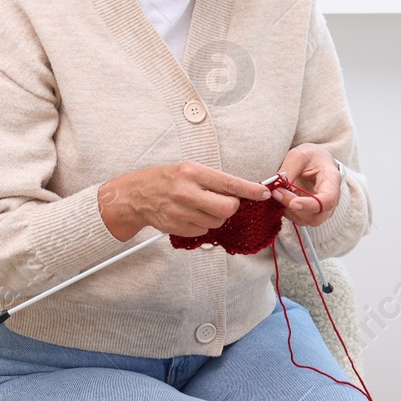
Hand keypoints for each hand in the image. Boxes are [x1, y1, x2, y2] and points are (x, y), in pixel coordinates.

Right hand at [98, 162, 270, 240]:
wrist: (136, 195)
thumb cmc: (166, 180)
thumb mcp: (189, 170)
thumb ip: (214, 180)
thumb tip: (244, 191)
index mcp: (192, 172)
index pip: (229, 183)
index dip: (250, 190)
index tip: (264, 193)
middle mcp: (187, 192)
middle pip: (227, 208)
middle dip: (232, 207)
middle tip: (225, 202)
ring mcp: (181, 212)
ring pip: (217, 222)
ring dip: (216, 217)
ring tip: (200, 206)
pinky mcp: (177, 227)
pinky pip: (203, 231)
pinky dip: (202, 225)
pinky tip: (190, 215)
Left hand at [272, 143, 340, 227]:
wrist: (317, 162)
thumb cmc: (311, 157)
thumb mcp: (298, 156)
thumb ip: (287, 172)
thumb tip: (276, 189)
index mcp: (332, 181)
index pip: (327, 201)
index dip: (309, 206)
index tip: (292, 203)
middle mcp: (331, 199)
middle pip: (316, 217)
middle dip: (293, 209)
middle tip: (277, 193)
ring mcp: (323, 209)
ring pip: (306, 220)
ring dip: (288, 210)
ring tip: (277, 193)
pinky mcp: (312, 213)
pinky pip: (299, 219)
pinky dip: (287, 211)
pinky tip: (282, 197)